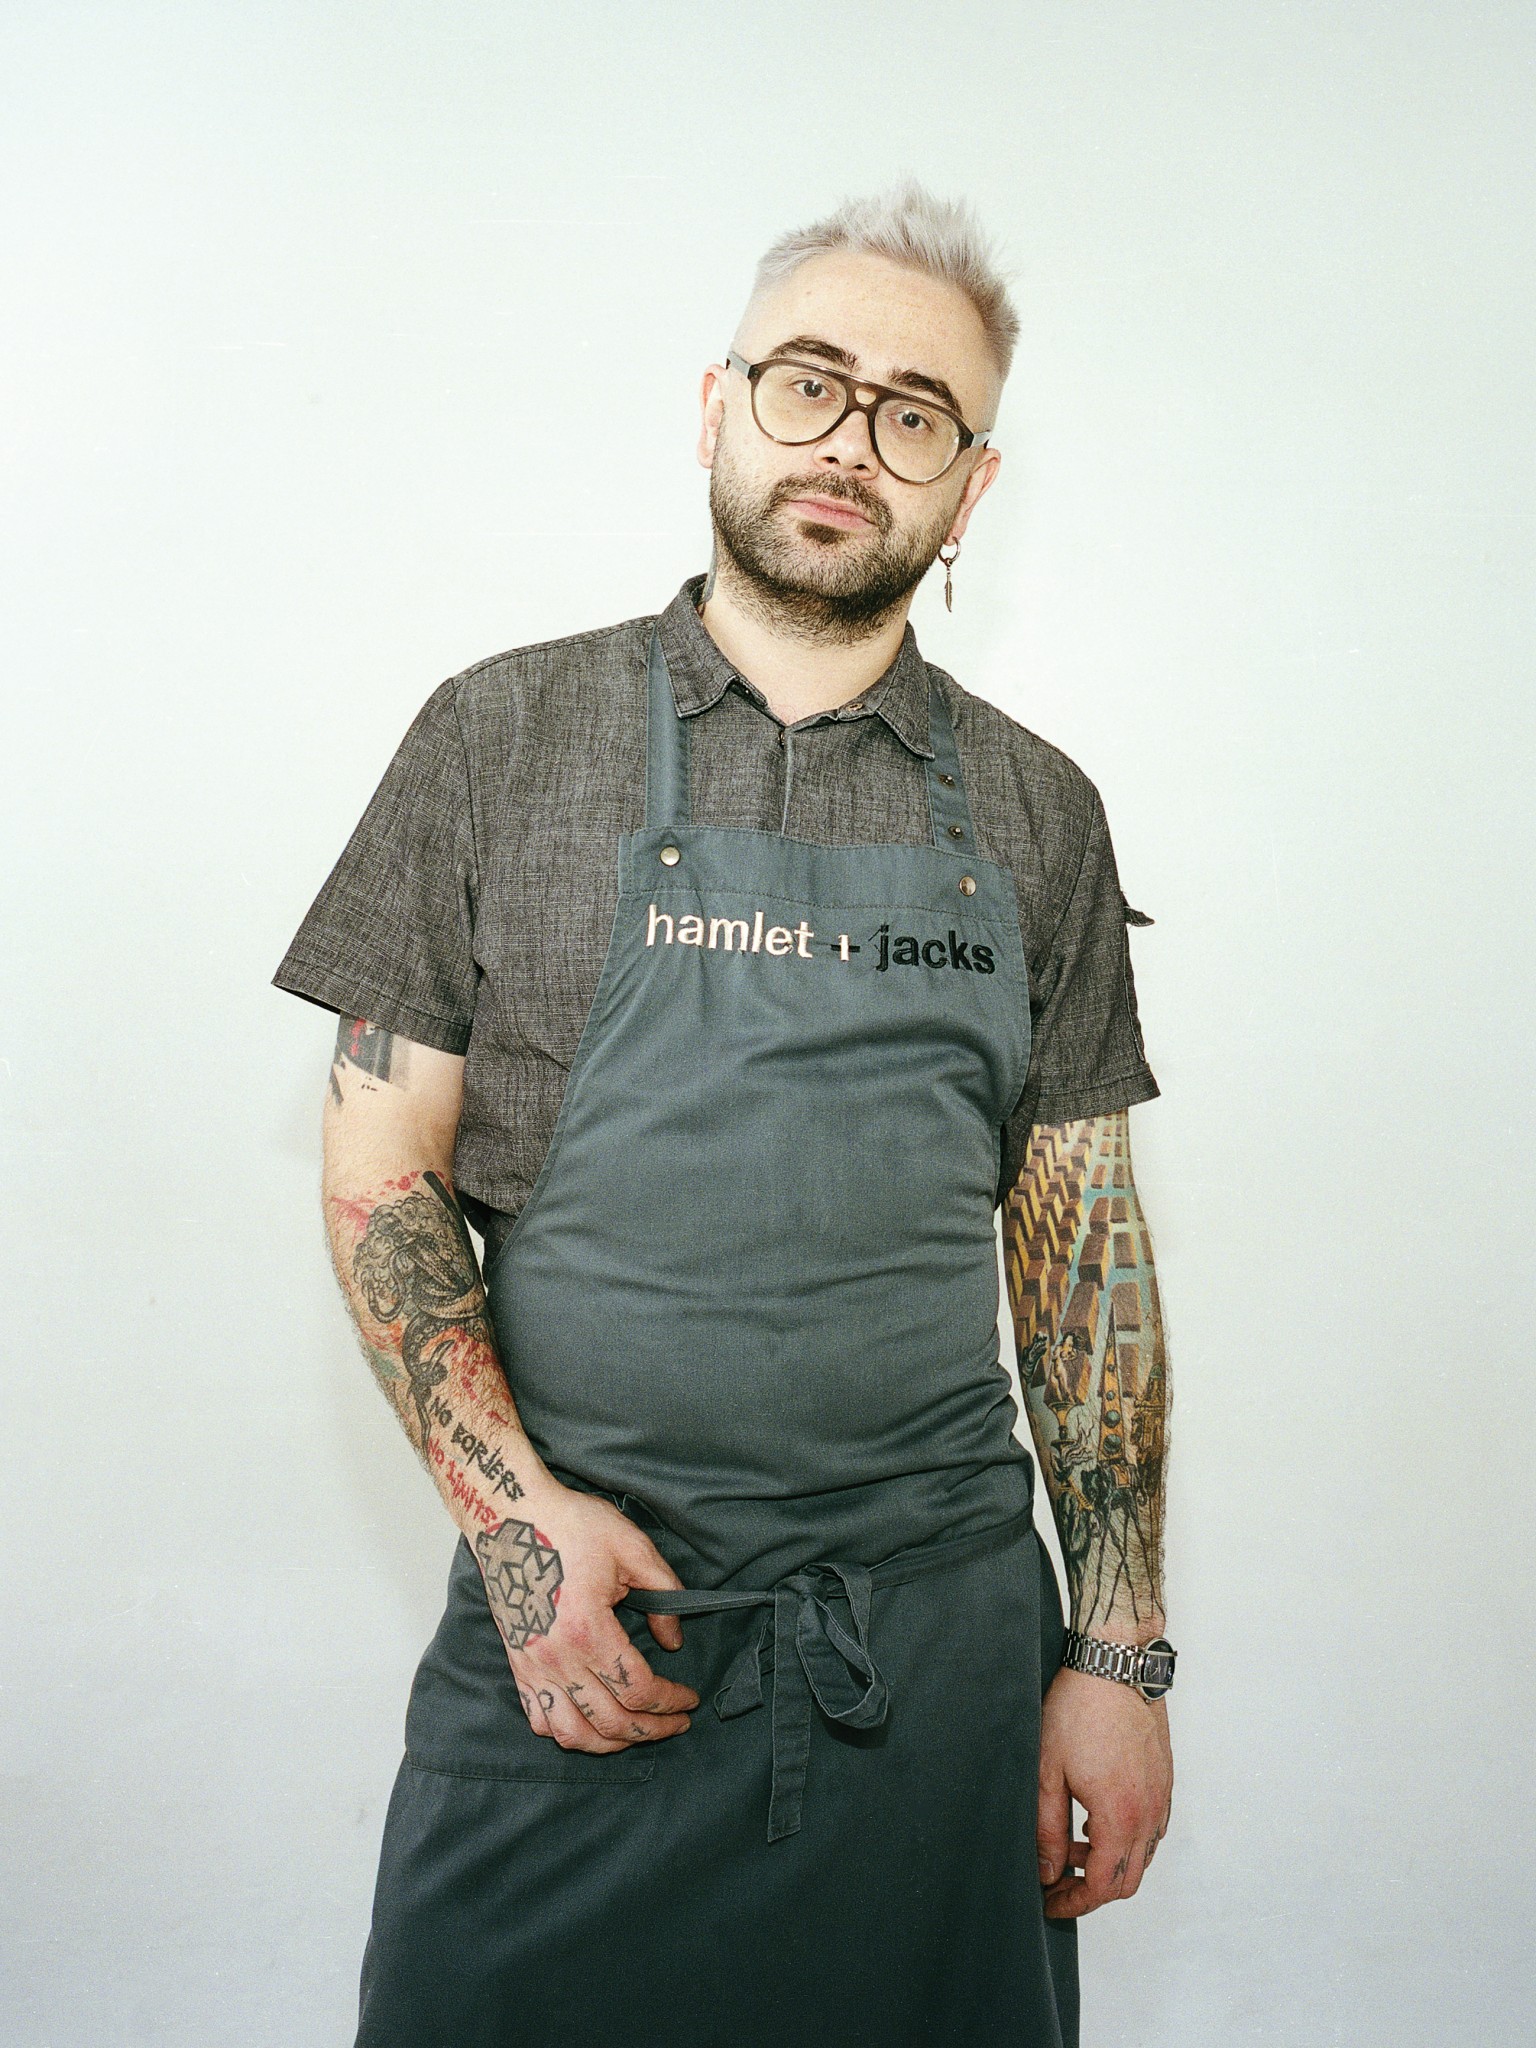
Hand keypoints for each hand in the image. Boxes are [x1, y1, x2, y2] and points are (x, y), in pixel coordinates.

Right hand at [474, 1481, 700, 1751]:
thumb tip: (673, 1640)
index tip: (690, 1699)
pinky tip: (591, 1722)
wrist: (510, 1516)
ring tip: (637, 1731)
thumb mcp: (631, 1547)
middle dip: (652, 1729)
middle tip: (677, 1722)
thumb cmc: (569, 1524)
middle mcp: (556, 1658)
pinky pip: (539, 1719)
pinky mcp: (518, 1664)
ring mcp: (532, 1666)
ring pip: (572, 1733)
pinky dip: (568, 1732)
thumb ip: (663, 1594)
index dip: (671, 1701)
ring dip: (610, 1742)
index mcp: (588, 1630)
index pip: (638, 1689)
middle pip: (611, 1721)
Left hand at [1036, 1666, 1172, 1917]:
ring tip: (1072, 1846)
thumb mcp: (1048, 1771)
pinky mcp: (1164, 1779)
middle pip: (1128, 1880)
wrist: (1114, 1663)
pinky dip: (1127, 1838)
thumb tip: (1046, 1871)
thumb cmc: (1078, 1710)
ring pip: (1143, 1855)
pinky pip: (1152, 1828)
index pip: (1103, 1887)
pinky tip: (1097, 1820)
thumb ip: (1047, 1829)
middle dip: (1092, 1890)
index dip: (1074, 1903)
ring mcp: (1161, 1796)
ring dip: (1110, 1862)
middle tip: (1058, 1880)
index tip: (1050, 1901)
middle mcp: (1150, 1813)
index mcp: (1121, 1817)